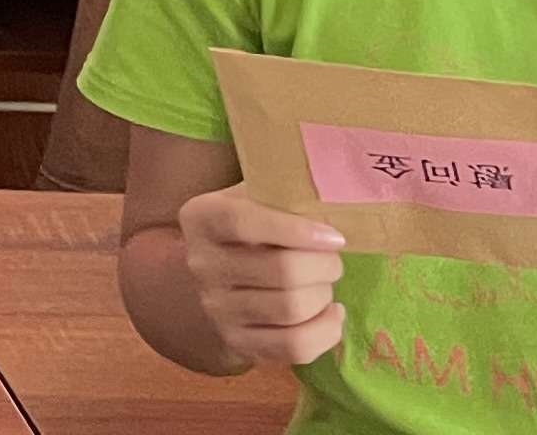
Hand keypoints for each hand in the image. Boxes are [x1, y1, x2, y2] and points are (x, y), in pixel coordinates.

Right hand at [174, 184, 346, 368]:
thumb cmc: (249, 230)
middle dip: (324, 266)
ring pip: (291, 309)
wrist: (217, 279)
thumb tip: (335, 191)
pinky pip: (294, 346)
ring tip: (325, 283)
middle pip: (281, 272)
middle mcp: (201, 264)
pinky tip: (331, 314)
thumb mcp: (253, 198)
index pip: (243, 222)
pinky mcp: (238, 342)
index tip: (334, 236)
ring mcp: (217, 308)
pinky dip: (326, 331)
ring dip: (324, 295)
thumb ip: (282, 193)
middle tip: (333, 258)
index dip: (296, 230)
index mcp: (201, 218)